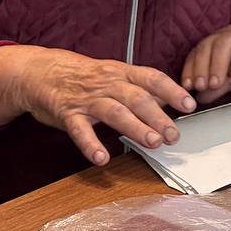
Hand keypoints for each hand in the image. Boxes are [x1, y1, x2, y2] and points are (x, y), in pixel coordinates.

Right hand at [0, 45, 195, 165]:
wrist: (40, 72)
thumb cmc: (85, 77)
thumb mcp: (114, 74)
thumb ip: (140, 88)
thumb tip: (169, 103)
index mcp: (122, 72)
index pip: (152, 78)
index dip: (172, 91)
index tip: (190, 105)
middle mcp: (107, 83)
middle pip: (137, 98)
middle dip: (158, 117)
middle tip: (174, 135)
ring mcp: (87, 98)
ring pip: (114, 112)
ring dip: (135, 128)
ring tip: (152, 143)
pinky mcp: (67, 113)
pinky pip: (80, 130)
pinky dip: (90, 144)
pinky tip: (101, 158)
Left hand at [181, 18, 230, 104]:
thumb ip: (217, 87)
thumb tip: (199, 98)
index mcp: (218, 40)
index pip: (198, 51)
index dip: (191, 68)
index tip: (188, 86)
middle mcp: (229, 33)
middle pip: (209, 45)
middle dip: (202, 67)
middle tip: (201, 87)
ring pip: (225, 43)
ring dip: (218, 65)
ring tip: (216, 84)